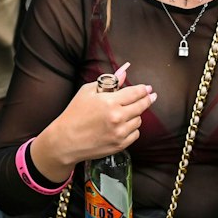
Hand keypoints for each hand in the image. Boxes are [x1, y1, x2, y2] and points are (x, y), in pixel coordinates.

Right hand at [36, 66, 156, 170]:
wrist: (66, 140)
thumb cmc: (75, 113)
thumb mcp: (88, 91)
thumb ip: (109, 81)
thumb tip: (124, 72)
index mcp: (110, 101)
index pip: (135, 93)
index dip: (144, 89)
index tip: (148, 88)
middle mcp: (118, 117)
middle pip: (142, 106)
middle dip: (148, 99)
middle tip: (151, 96)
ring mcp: (120, 133)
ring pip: (139, 120)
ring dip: (135, 115)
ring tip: (124, 113)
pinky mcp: (120, 145)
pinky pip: (135, 134)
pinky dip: (131, 129)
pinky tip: (122, 125)